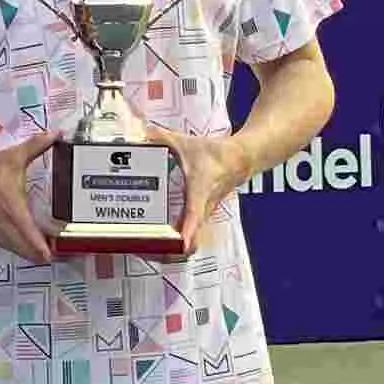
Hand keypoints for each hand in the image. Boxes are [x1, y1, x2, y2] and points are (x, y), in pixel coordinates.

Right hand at [0, 134, 57, 262]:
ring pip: (14, 248)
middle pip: (22, 244)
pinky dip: (18, 250)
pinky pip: (6, 245)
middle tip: (56, 257)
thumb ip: (36, 146)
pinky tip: (28, 253)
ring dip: (29, 254)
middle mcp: (3, 219)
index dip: (37, 242)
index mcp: (10, 202)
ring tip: (45, 258)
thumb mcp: (12, 156)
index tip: (49, 253)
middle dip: (38, 254)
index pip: (26, 227)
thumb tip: (57, 134)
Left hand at [144, 122, 250, 241]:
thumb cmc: (215, 154)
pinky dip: (174, 244)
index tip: (179, 246)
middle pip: (191, 242)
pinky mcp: (200, 217)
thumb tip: (142, 130)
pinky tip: (156, 240)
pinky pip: (188, 237)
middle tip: (146, 253)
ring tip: (145, 252)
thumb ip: (161, 137)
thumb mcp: (186, 144)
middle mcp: (202, 209)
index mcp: (199, 192)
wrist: (242, 159)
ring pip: (190, 244)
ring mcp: (202, 216)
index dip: (187, 232)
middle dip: (170, 252)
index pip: (195, 216)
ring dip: (171, 252)